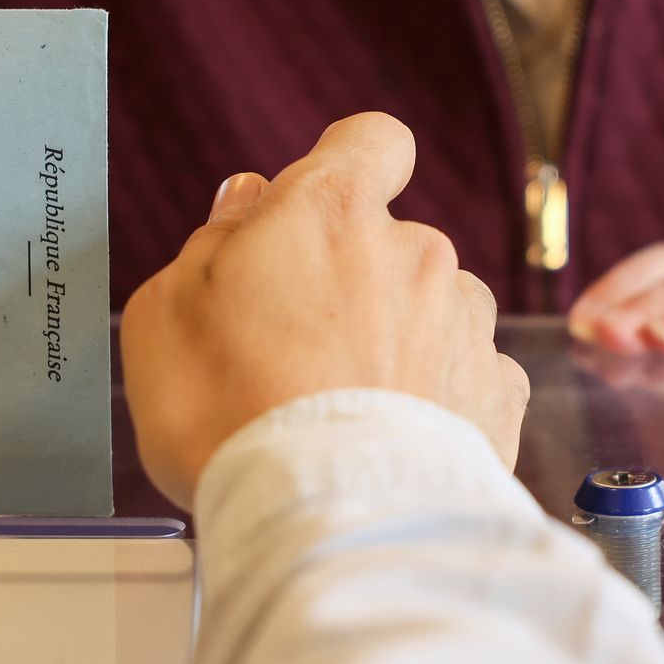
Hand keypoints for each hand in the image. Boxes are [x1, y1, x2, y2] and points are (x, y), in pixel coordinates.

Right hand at [120, 113, 529, 507]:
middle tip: (293, 352)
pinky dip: (436, 402)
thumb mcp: (164, 312)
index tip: (316, 212)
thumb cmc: (227, 411)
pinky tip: (389, 442)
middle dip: (353, 281)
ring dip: (400, 341)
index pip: (371, 141)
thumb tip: (247, 205)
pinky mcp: (499, 397)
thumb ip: (213, 242)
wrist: (323, 521)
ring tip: (345, 410)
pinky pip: (466, 379)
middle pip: (392, 242)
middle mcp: (417, 252)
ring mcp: (466, 324)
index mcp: (333, 211)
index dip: (346, 167)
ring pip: (433, 310)